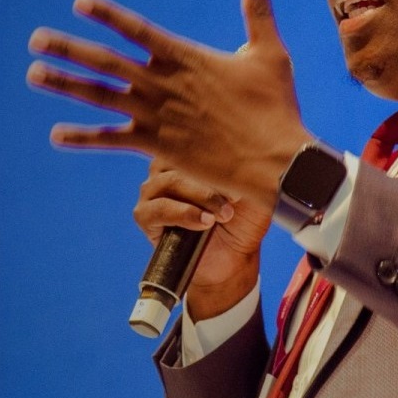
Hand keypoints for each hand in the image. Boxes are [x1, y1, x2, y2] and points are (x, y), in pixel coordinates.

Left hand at [27, 0, 313, 211]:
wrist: (276, 160)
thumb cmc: (276, 107)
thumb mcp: (269, 54)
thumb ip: (258, 12)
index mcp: (186, 58)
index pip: (137, 30)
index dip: (106, 15)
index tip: (79, 2)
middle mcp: (164, 84)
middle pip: (106, 62)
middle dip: (68, 48)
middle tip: (35, 39)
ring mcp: (157, 116)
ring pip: (100, 96)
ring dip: (64, 84)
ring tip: (33, 74)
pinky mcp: (157, 147)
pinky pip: (112, 140)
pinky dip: (84, 138)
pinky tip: (56, 135)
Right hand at [133, 158, 272, 318]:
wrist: (233, 258)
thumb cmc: (243, 220)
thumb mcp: (253, 191)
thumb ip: (247, 169)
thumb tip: (246, 149)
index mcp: (189, 155)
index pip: (193, 139)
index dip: (217, 153)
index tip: (242, 174)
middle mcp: (166, 167)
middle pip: (179, 158)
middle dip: (210, 178)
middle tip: (235, 197)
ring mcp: (152, 190)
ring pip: (169, 182)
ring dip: (200, 197)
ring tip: (223, 214)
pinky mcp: (144, 215)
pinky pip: (157, 209)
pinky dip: (182, 214)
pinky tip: (204, 222)